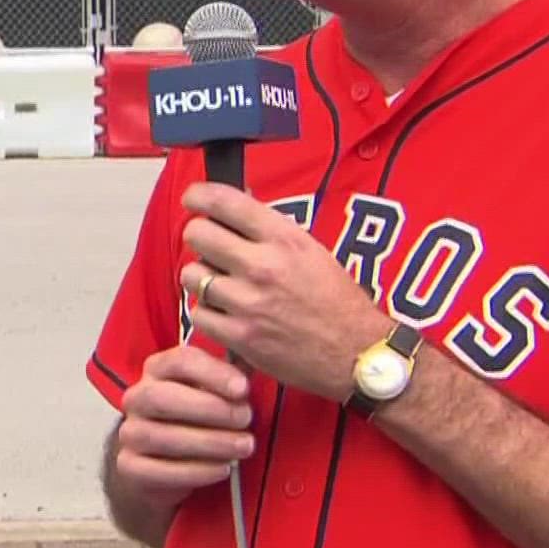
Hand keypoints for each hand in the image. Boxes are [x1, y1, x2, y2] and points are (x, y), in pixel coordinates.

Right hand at [114, 346, 255, 511]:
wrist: (162, 468)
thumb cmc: (196, 421)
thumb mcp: (212, 393)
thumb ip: (230, 379)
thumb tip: (258, 363)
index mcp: (158, 370)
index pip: (180, 361)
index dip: (213, 373)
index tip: (243, 388)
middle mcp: (138, 398)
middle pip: (163, 397)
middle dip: (210, 409)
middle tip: (246, 419)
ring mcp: (130, 433)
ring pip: (161, 436)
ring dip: (209, 442)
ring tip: (244, 447)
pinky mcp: (130, 467)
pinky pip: (158, 470)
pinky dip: (195, 471)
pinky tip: (223, 469)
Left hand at [179, 182, 390, 401]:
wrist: (356, 352)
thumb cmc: (336, 300)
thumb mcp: (310, 250)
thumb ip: (270, 229)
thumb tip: (236, 203)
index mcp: (284, 239)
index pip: (225, 202)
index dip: (199, 195)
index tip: (193, 199)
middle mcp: (263, 266)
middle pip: (197, 234)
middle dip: (200, 237)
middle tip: (210, 247)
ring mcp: (248, 302)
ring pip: (192, 274)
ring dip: (201, 277)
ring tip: (221, 284)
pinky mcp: (240, 336)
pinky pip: (199, 313)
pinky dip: (208, 313)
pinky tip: (226, 313)